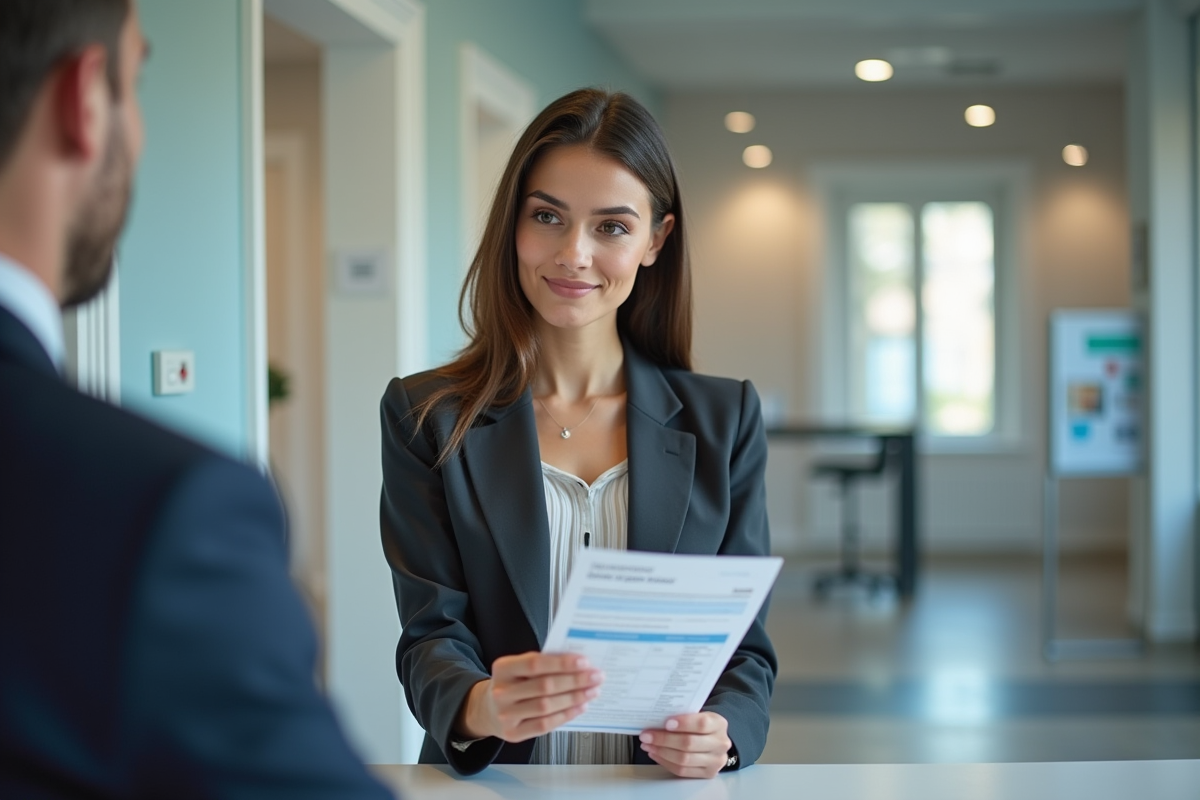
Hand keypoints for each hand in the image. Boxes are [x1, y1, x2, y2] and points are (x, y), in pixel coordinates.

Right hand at [456, 652, 603, 742]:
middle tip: (596, 676)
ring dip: (574, 698)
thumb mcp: (518, 668)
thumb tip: (577, 663)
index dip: (561, 663)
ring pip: (546, 706)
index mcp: (502, 668)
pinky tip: (580, 706)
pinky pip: (544, 725)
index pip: (534, 664)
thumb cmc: (511, 684)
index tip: (584, 661)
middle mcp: (501, 692)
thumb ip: (543, 663)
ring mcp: (506, 715)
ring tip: (592, 691)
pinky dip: (566, 715)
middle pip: (544, 686)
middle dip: (575, 681)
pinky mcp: (513, 733)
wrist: (487, 710)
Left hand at [639, 712, 731, 778]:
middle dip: (664, 739)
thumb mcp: (697, 715)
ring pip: (684, 759)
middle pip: (689, 743)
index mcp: (719, 724)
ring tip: (648, 745)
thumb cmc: (700, 726)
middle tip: (647, 735)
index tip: (666, 723)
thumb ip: (683, 715)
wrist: (714, 740)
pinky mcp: (707, 774)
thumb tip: (656, 718)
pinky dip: (665, 762)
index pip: (701, 724)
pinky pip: (682, 771)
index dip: (683, 723)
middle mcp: (720, 743)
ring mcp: (715, 761)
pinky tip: (656, 754)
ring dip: (661, 752)